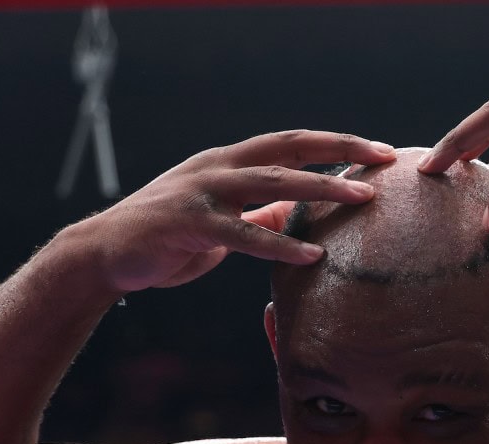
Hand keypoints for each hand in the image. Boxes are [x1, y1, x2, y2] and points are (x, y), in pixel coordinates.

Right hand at [71, 130, 395, 294]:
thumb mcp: (223, 222)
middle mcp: (218, 167)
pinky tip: (312, 255)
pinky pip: (243, 234)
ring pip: (271, 182)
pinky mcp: (189, 224)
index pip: (291, 143)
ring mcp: (202, 192)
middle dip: (340, 149)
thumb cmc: (169, 240)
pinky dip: (280, 244)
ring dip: (320, 187)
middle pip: (288, 148)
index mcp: (229, 162)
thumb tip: (301, 213)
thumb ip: (260, 214)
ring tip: (360, 197)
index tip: (378, 151)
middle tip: (383, 159)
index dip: (336, 143)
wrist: (105, 254)